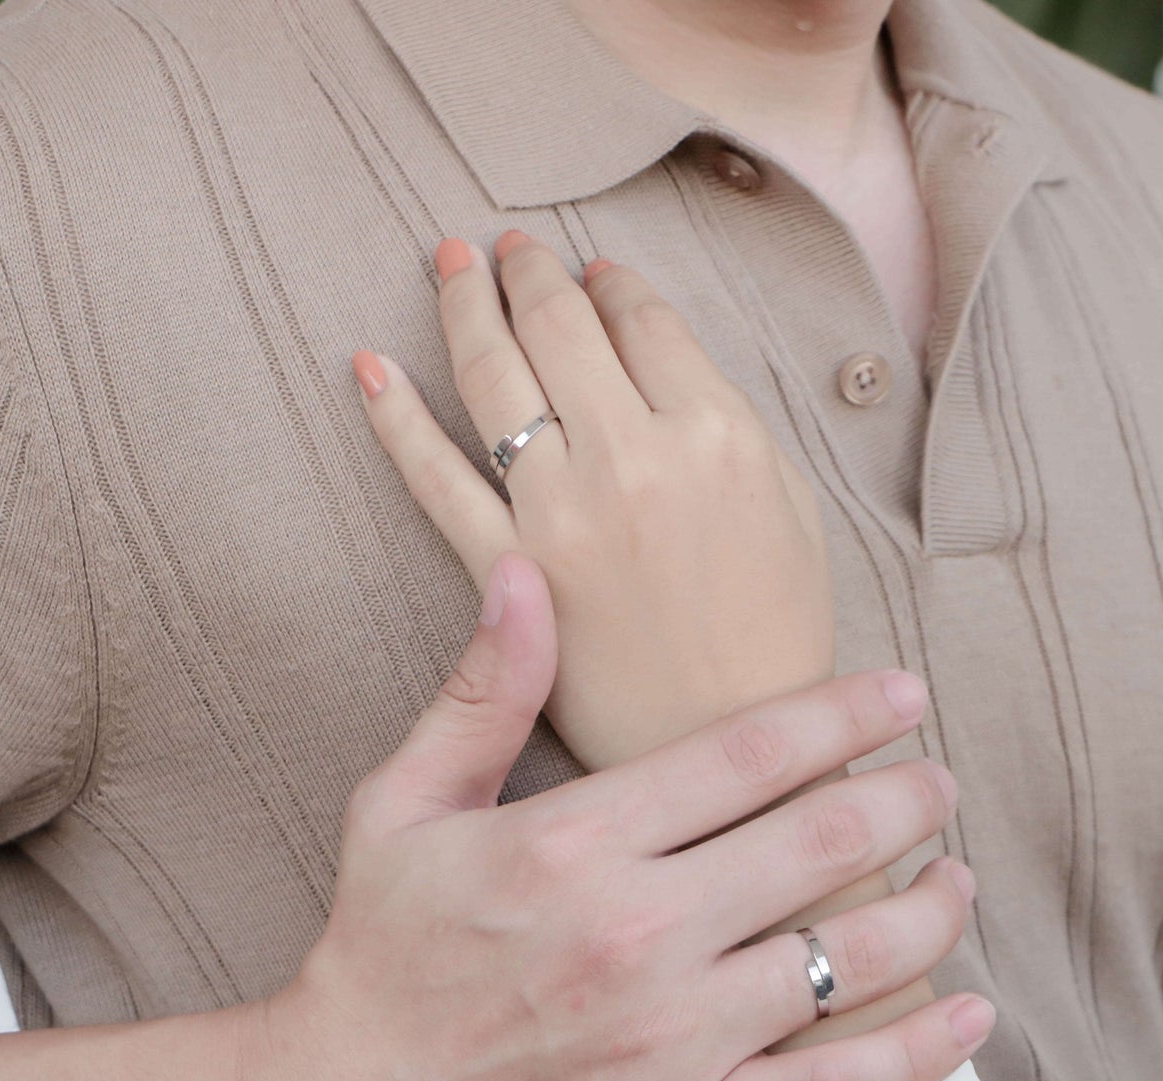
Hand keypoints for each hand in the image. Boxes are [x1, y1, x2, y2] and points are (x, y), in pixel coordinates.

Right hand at [255, 554, 984, 1080]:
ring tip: (959, 876)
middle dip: (906, 800)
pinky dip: (919, 1051)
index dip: (846, 714)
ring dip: (929, 907)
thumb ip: (480, 691)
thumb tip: (527, 574)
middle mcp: (640, 933)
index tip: (905, 695)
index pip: (750, 753)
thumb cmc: (379, 954)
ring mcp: (673, 1038)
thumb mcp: (401, 805)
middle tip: (940, 782)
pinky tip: (970, 1012)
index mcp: (577, 843)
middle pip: (822, 842)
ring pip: (850, 959)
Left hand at [352, 231, 833, 770]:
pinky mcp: (506, 572)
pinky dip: (394, 417)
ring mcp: (560, 513)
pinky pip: (434, 478)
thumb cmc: (775, 635)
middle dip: (534, 274)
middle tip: (515, 248)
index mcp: (718, 436)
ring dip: (466, 305)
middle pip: (562, 329)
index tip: (596, 272)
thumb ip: (733, 429)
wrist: (733, 751)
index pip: (645, 323)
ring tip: (452, 263)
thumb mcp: (793, 512)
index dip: (613, 284)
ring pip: (494, 378)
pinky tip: (369, 367)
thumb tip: (666, 366)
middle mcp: (633, 458)